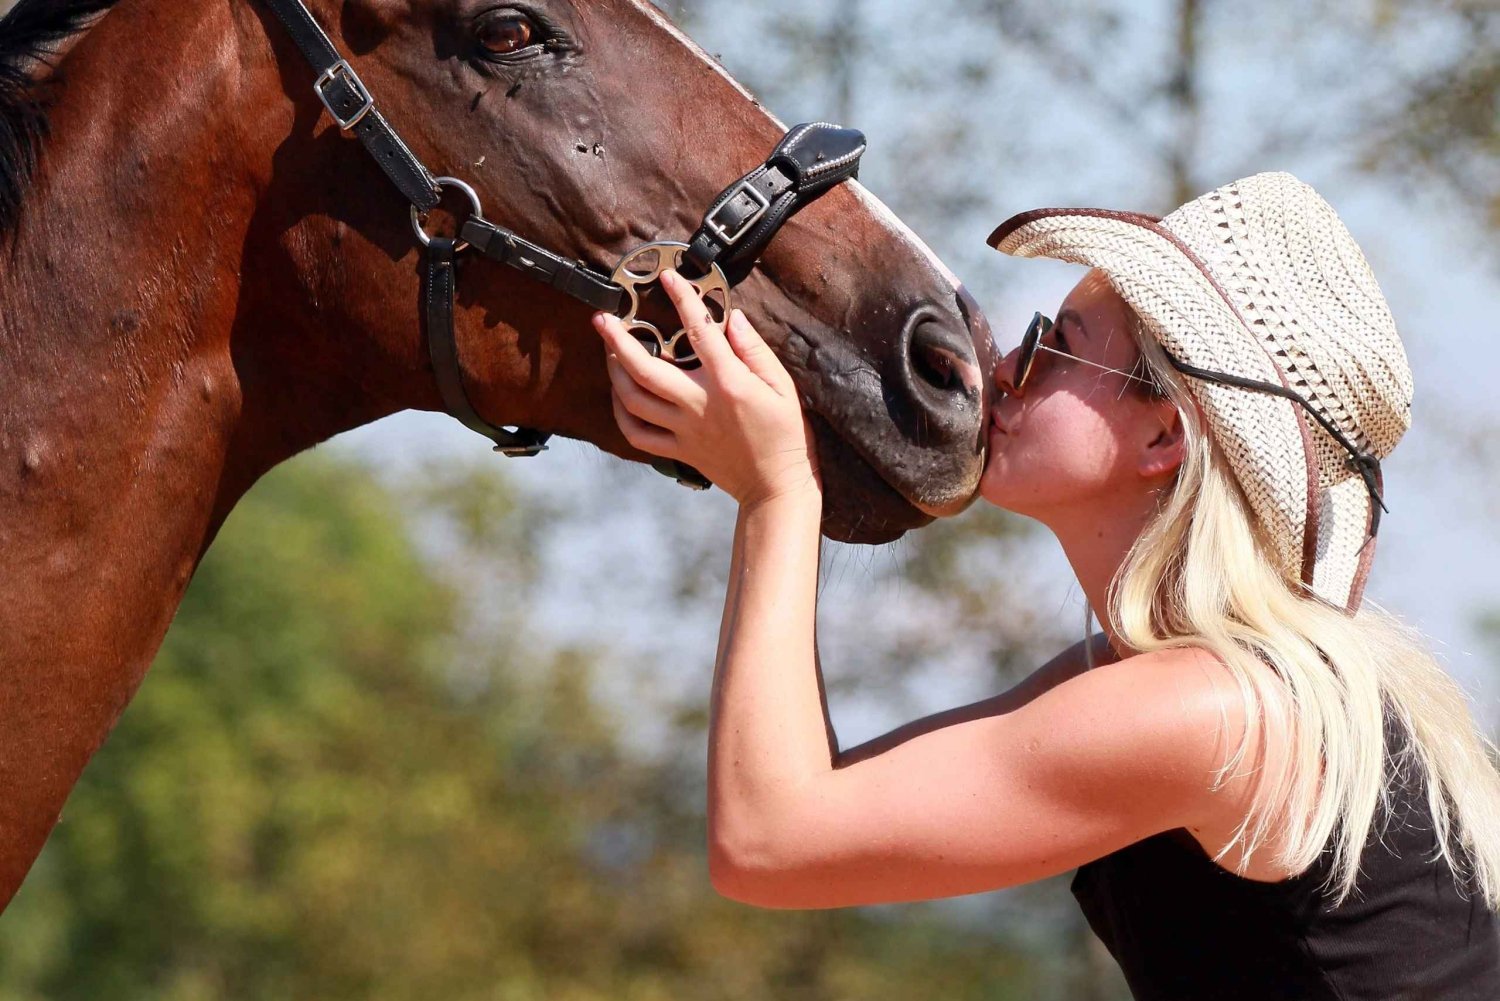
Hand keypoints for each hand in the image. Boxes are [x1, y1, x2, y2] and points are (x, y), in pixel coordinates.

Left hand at [591, 270, 820, 508]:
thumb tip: (732, 319)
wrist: (776, 487)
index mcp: (728, 384)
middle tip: (603, 319)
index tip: (668, 278)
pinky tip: (619, 396)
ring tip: (609, 351)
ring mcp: (684, 430)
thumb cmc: (785, 435)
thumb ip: (755, 350)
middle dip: (617, 340)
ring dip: (614, 372)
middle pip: (645, 368)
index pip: (700, 331)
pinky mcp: (677, 451)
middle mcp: (699, 404)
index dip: (682, 299)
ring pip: (633, 399)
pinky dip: (621, 414)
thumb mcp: (783, 386)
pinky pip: (637, 433)